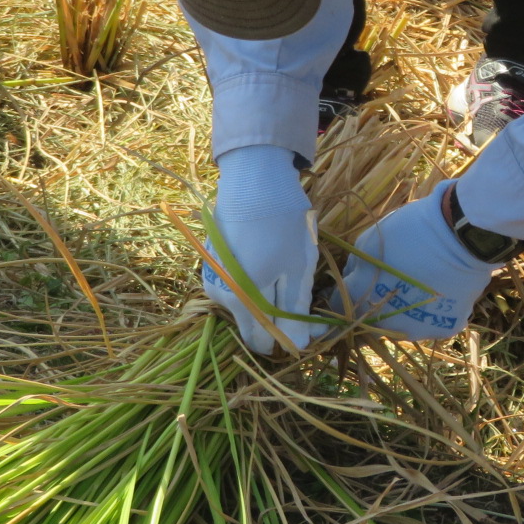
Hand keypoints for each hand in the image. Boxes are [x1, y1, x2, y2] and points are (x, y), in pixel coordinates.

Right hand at [203, 145, 325, 354]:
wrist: (252, 176)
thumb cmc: (280, 222)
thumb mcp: (297, 268)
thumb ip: (294, 311)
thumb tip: (297, 347)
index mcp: (242, 302)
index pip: (262, 342)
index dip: (289, 337)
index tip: (311, 320)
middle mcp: (220, 295)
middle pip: (253, 323)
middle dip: (279, 315)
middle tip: (301, 285)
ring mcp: (212, 277)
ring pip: (246, 303)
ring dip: (267, 294)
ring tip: (285, 263)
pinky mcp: (211, 261)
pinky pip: (237, 285)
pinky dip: (254, 279)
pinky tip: (268, 253)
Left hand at [335, 187, 500, 341]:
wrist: (460, 235)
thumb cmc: (409, 232)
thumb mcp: (368, 242)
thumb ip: (354, 268)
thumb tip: (352, 280)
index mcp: (361, 303)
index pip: (336, 312)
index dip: (339, 302)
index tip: (346, 293)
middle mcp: (386, 326)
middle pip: (372, 324)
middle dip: (373, 309)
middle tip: (388, 284)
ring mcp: (418, 331)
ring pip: (404, 325)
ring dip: (404, 311)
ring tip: (418, 283)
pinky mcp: (445, 329)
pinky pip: (433, 321)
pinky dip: (432, 310)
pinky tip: (439, 287)